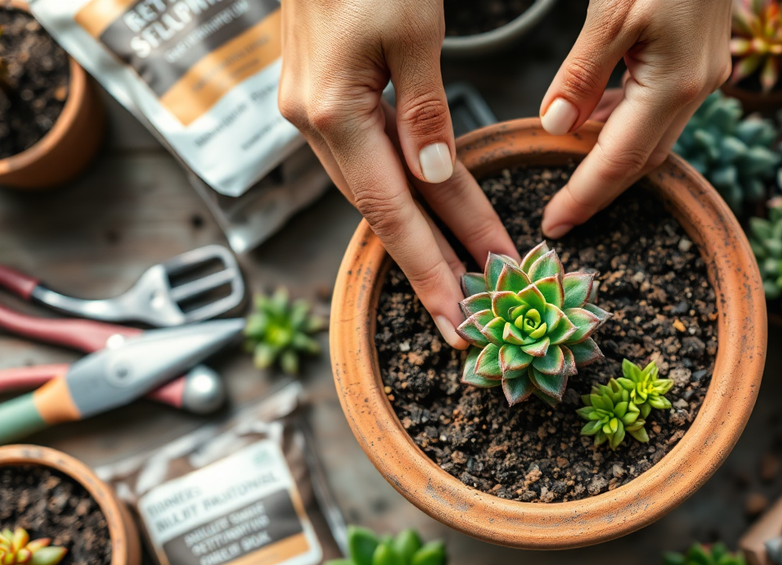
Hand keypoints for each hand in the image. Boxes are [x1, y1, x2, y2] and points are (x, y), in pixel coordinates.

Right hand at [278, 0, 517, 348]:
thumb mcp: (414, 32)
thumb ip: (424, 113)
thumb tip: (436, 181)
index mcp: (329, 110)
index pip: (389, 209)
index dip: (430, 264)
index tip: (465, 310)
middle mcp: (309, 120)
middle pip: (381, 209)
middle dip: (432, 262)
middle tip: (472, 315)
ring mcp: (310, 108)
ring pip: (373, 187)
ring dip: (422, 230)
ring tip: (466, 270)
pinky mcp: (322, 94)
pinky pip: (368, 157)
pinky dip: (404, 189)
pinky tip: (434, 212)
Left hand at [538, 0, 732, 237]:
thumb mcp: (611, 10)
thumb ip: (582, 72)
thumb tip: (556, 125)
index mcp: (675, 84)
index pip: (621, 160)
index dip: (586, 196)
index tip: (555, 225)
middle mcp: (697, 89)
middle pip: (642, 159)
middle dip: (599, 188)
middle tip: (559, 213)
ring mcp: (705, 76)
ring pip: (652, 135)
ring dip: (612, 155)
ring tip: (568, 168)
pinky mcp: (702, 61)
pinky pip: (659, 107)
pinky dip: (625, 121)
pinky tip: (596, 115)